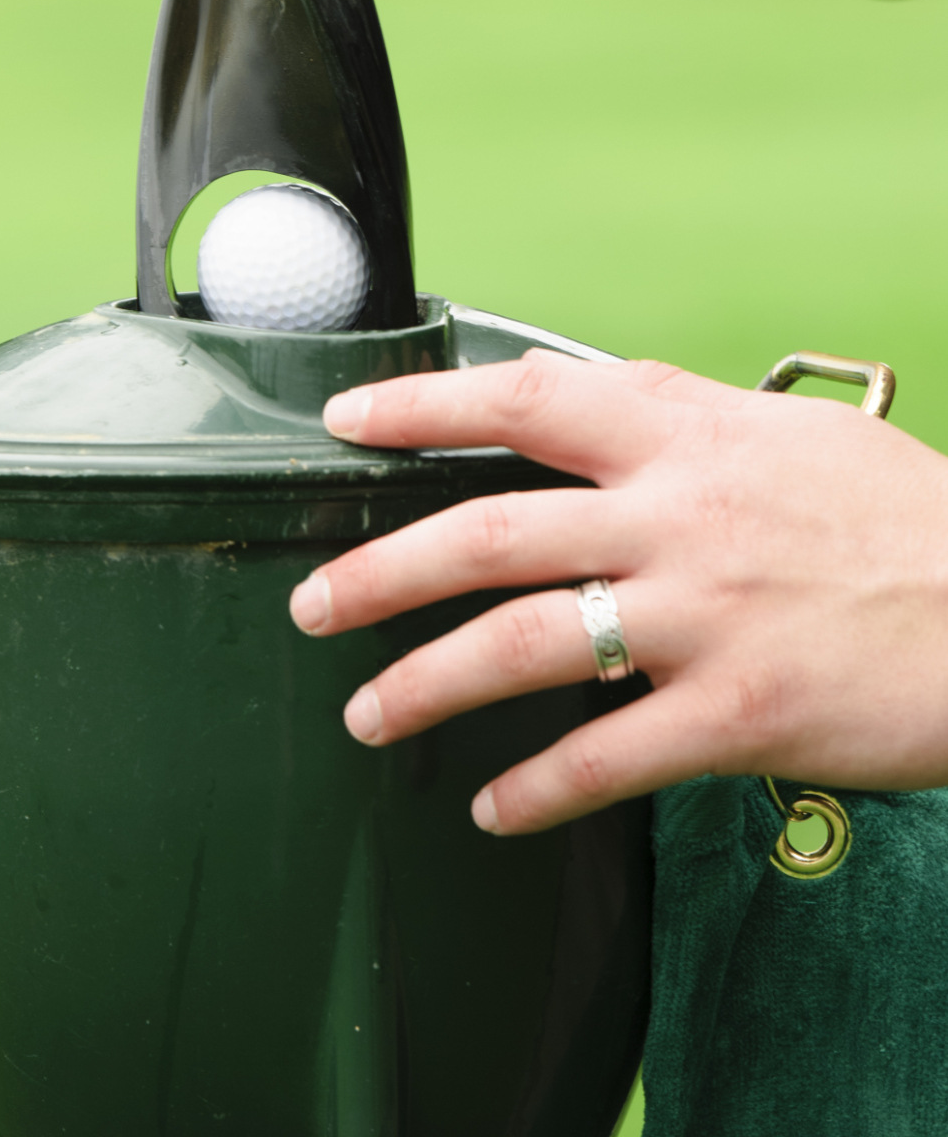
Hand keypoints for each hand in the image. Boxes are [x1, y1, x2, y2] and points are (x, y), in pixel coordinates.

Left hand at [289, 349, 947, 834]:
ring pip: (523, 645)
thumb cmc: (907, 517)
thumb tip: (598, 429)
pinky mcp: (737, 713)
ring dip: (425, 682)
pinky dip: (536, 787)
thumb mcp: (792, 433)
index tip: (345, 420)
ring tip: (366, 710)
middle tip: (313, 600)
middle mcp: (679, 514)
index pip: (525, 398)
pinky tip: (491, 805)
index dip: (421, 405)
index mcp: (688, 432)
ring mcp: (703, 614)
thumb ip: (686, 431)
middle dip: (382, 569)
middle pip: (489, 532)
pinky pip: (605, 756)